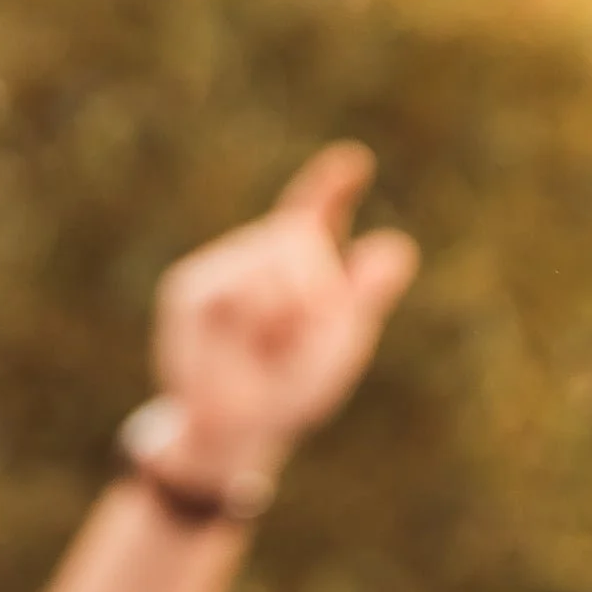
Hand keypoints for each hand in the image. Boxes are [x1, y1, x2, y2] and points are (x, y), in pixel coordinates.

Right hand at [149, 144, 417, 492]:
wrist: (241, 431)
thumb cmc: (292, 388)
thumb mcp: (339, 342)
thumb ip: (365, 293)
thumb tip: (400, 245)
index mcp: (298, 265)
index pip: (314, 213)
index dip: (332, 186)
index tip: (358, 161)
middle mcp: (257, 256)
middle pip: (297, 240)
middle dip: (314, 291)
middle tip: (293, 342)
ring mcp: (221, 268)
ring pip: (268, 266)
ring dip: (286, 314)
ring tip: (268, 349)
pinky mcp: (191, 289)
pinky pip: (236, 293)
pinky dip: (256, 322)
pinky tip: (246, 347)